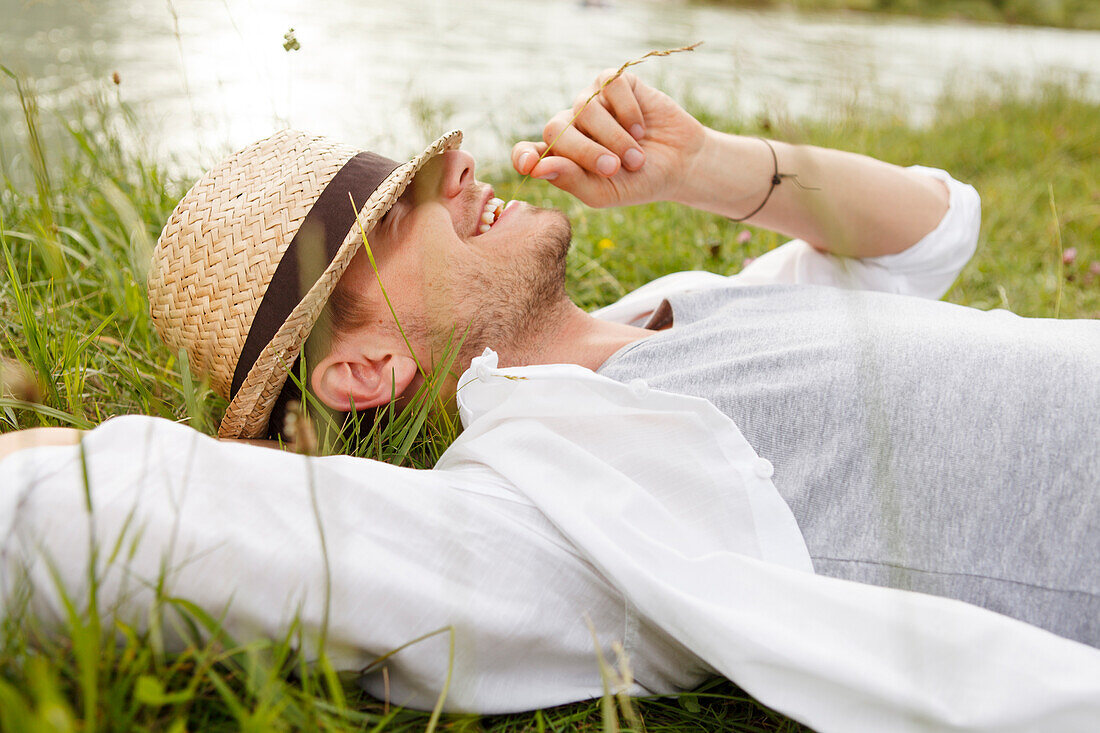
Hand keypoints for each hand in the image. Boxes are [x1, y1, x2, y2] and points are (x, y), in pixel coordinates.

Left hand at [511, 71, 706, 208]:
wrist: (680, 163)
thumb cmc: (638, 183)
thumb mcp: (604, 192)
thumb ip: (571, 181)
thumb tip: (537, 167)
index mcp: (560, 157)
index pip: (527, 152)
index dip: (523, 156)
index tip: (529, 164)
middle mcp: (570, 126)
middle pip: (555, 129)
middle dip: (584, 152)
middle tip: (613, 169)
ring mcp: (590, 102)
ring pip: (584, 109)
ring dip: (614, 137)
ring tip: (637, 158)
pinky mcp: (613, 83)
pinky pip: (609, 87)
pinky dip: (627, 111)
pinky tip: (641, 127)